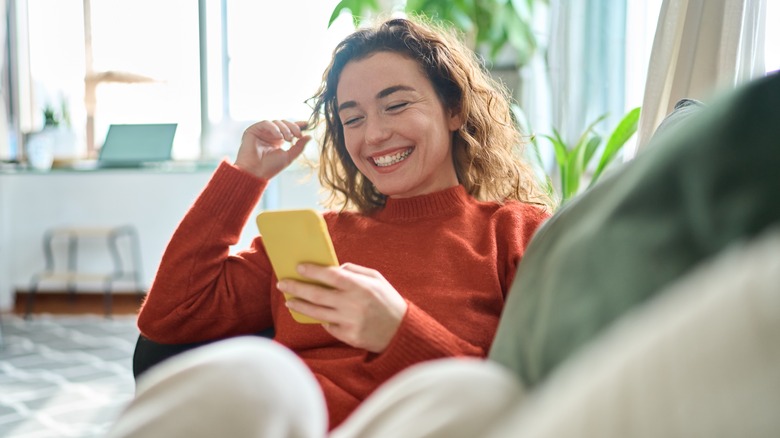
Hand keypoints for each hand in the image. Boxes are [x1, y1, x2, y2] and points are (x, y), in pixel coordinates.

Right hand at [234, 120, 309, 179]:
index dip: (297, 125)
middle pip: (284, 123)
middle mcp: (270, 135)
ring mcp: (261, 132)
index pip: (288, 128)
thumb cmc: (270, 167)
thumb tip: (310, 136)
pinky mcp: (253, 130)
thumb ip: (299, 146)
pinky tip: (279, 136)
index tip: (307, 124)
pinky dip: (274, 128)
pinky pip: (266, 123)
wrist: (255, 173)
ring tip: (288, 139)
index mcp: (278, 140)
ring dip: (285, 129)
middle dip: (293, 127)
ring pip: (276, 122)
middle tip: (298, 136)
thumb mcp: (289, 156)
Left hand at [278, 263, 408, 352]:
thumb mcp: (377, 279)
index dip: (313, 271)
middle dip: (297, 287)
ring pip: (317, 313)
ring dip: (300, 306)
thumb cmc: (388, 301)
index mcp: (360, 287)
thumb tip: (334, 268)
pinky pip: (328, 326)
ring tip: (289, 301)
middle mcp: (352, 304)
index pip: (330, 275)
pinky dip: (321, 319)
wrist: (401, 331)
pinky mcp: (348, 336)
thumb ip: (355, 271)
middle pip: (317, 294)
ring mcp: (349, 322)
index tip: (298, 267)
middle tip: (283, 283)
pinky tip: (315, 314)